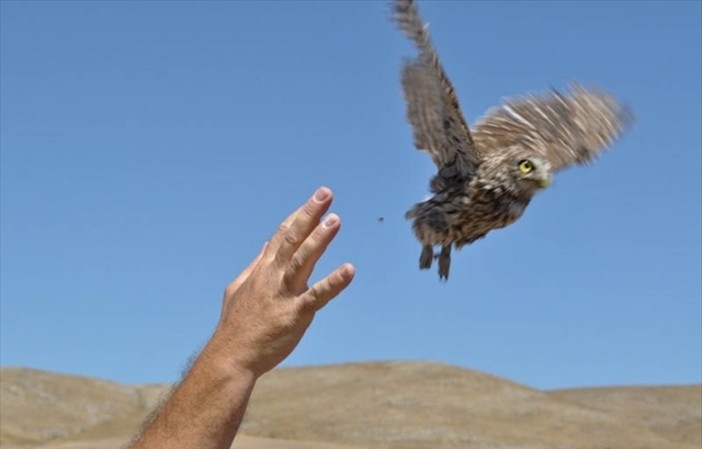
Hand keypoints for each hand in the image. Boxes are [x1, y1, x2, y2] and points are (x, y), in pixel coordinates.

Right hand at [205, 187, 354, 377]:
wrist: (231, 358)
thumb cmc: (236, 325)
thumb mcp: (239, 289)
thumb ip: (256, 265)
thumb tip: (267, 246)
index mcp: (262, 271)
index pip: (282, 236)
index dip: (299, 216)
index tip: (316, 198)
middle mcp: (272, 277)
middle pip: (292, 239)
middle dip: (309, 215)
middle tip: (326, 193)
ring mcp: (283, 295)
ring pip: (302, 261)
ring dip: (319, 240)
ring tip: (335, 219)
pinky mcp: (294, 315)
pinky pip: (316, 296)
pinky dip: (333, 283)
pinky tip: (349, 270)